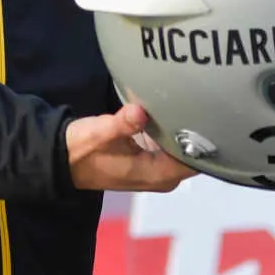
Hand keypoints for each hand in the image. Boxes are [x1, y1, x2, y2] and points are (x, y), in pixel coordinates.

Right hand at [66, 103, 196, 191]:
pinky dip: (176, 128)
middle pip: (195, 153)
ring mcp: (158, 168)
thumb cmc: (82, 148)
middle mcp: (163, 175)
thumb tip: (139, 111)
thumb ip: (122, 124)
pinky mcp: (152, 158)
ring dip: (188, 127)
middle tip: (206, 98)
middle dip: (199, 129)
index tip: (210, 112)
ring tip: (195, 98)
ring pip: (185, 147)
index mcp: (157, 174)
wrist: (64, 158)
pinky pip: (173, 143)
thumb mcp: (100, 133)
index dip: (205, 138)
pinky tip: (179, 107)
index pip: (195, 160)